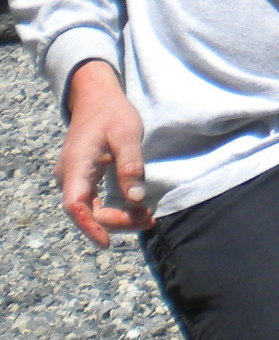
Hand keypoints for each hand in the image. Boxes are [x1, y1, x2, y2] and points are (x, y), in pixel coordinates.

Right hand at [54, 60, 153, 247]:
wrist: (96, 98)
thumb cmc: (111, 112)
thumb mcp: (127, 133)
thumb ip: (130, 165)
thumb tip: (136, 199)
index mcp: (77, 164)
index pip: (75, 204)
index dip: (90, 226)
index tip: (107, 242)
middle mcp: (69, 176)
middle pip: (86, 212)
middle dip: (116, 222)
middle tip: (148, 219)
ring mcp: (74, 179)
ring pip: (90, 210)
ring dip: (116, 218)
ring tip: (147, 218)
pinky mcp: (83, 179)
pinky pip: (93, 202)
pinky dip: (113, 209)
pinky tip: (134, 210)